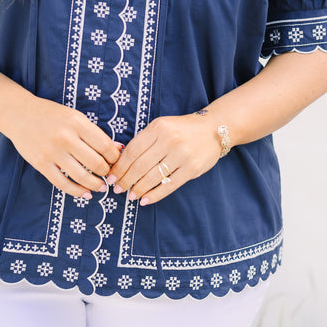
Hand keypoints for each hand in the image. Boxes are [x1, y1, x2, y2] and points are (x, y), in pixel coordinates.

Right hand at [6, 95, 121, 199]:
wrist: (20, 114)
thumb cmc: (52, 115)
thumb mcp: (75, 117)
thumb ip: (95, 133)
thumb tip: (118, 149)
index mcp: (77, 123)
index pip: (105, 145)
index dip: (115, 157)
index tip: (116, 161)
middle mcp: (66, 137)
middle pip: (96, 163)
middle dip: (106, 172)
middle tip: (108, 174)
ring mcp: (52, 152)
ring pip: (81, 176)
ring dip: (95, 185)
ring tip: (101, 186)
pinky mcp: (41, 164)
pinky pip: (62, 184)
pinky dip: (77, 191)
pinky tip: (85, 193)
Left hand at [106, 114, 221, 205]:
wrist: (214, 129)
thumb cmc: (182, 129)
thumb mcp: (162, 126)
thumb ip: (145, 141)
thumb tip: (121, 161)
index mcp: (158, 127)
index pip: (133, 150)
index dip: (120, 166)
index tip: (111, 176)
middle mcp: (170, 140)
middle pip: (140, 165)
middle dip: (126, 180)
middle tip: (117, 188)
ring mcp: (182, 155)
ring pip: (153, 177)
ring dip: (138, 189)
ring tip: (130, 195)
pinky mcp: (192, 168)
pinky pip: (169, 185)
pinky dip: (155, 195)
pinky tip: (145, 200)